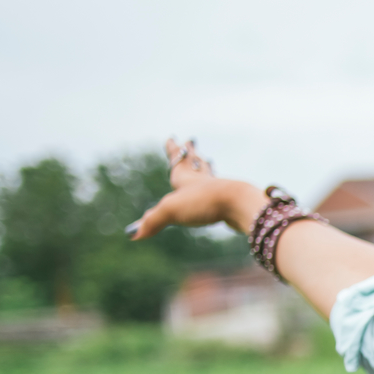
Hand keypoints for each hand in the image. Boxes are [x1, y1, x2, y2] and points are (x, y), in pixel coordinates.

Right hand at [127, 138, 264, 239]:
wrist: (240, 205)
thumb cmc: (204, 202)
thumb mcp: (171, 211)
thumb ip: (151, 221)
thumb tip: (133, 235)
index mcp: (187, 179)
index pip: (178, 161)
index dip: (173, 151)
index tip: (172, 138)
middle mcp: (203, 181)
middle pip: (195, 163)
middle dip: (190, 154)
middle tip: (191, 141)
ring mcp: (219, 191)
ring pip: (211, 175)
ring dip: (206, 167)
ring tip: (207, 161)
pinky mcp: (232, 203)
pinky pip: (222, 193)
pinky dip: (219, 189)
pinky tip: (222, 192)